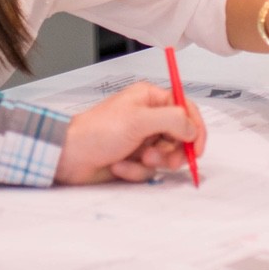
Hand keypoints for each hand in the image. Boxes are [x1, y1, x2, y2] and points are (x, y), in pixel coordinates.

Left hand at [54, 84, 209, 184]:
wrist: (71, 156)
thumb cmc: (97, 131)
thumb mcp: (138, 120)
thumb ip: (172, 120)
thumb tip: (193, 129)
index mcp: (150, 99)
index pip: (186, 108)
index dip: (195, 128)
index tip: (197, 148)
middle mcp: (148, 117)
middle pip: (180, 136)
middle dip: (171, 151)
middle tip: (158, 157)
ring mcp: (141, 139)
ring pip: (166, 156)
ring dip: (151, 161)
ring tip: (135, 158)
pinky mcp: (134, 158)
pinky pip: (149, 169)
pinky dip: (135, 170)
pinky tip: (119, 165)